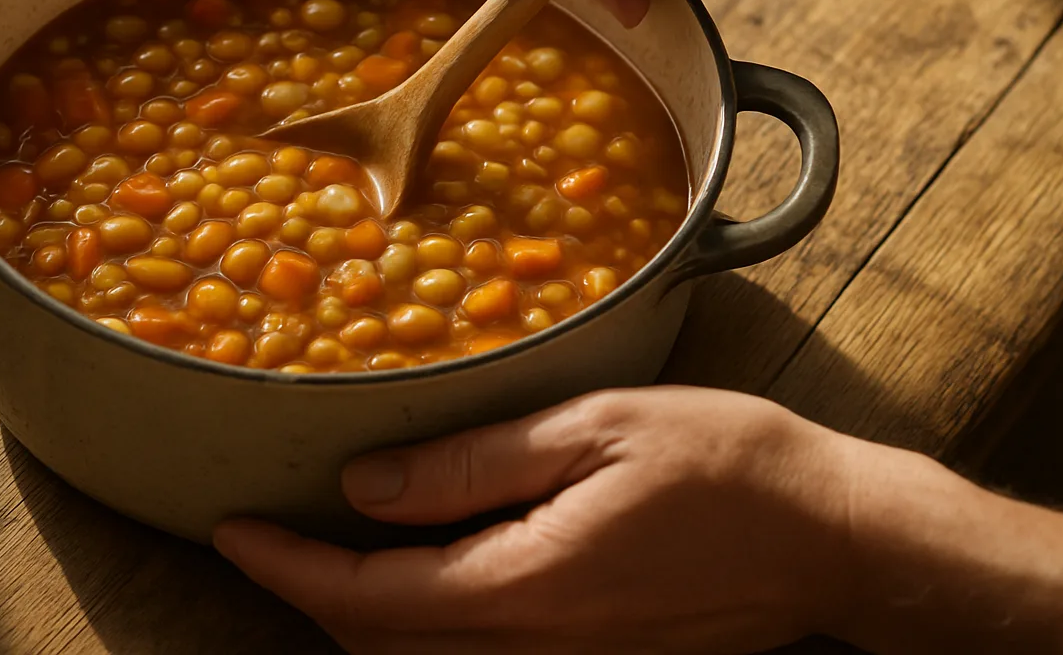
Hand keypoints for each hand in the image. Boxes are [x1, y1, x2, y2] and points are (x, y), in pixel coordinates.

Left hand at [214, 386, 861, 653]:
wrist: (831, 536)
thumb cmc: (725, 464)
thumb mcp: (592, 430)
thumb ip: (473, 464)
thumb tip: (368, 484)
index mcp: (524, 585)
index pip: (368, 596)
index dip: (288, 567)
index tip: (231, 529)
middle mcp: (534, 647)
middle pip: (382, 642)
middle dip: (310, 595)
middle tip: (265, 533)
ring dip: (360, 614)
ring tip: (322, 551)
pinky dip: (421, 622)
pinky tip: (418, 572)